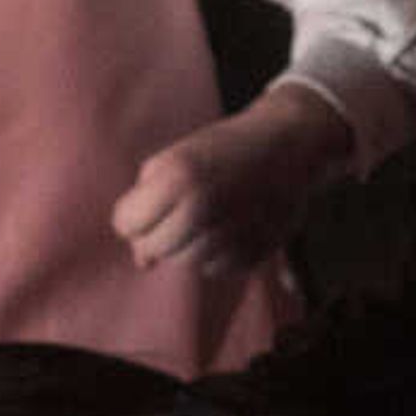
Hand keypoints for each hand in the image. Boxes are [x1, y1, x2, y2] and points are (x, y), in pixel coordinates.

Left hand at [109, 85, 352, 275]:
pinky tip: (227, 225)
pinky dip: (214, 253)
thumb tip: (141, 262)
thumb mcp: (176, 157)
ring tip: (205, 214)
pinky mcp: (251, 253)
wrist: (289, 147)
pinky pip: (214, 268)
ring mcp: (227, 235)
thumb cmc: (224, 148)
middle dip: (154, 235)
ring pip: (182, 261)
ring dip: (185, 244)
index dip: (131, 215)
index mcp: (177, 178)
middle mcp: (202, 209)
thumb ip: (146, 201)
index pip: (126, 224)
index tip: (148, 204)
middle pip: (151, 249)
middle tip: (177, 211)